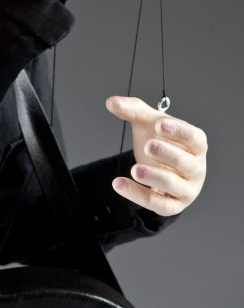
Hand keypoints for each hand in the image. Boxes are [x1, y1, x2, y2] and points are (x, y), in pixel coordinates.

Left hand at [105, 96, 207, 215]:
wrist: (158, 164)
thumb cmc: (160, 138)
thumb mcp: (147, 121)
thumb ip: (131, 109)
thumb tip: (110, 102)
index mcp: (196, 143)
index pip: (193, 137)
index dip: (178, 130)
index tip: (159, 124)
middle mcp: (197, 167)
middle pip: (184, 161)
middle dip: (167, 154)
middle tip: (148, 146)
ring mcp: (187, 188)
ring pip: (173, 184)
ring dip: (154, 176)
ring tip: (134, 169)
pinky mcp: (173, 205)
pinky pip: (158, 204)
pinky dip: (138, 195)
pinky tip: (118, 183)